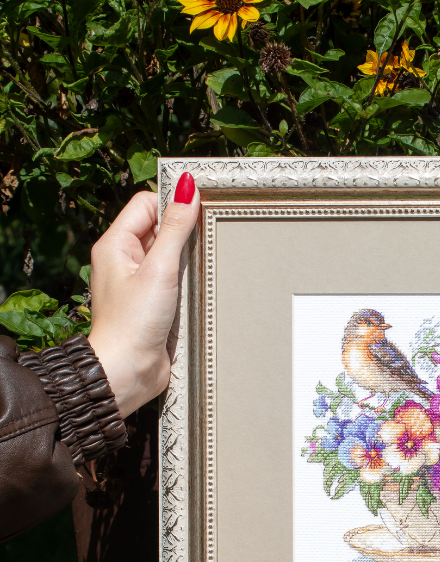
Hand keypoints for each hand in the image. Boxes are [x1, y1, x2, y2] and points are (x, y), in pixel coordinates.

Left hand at [88, 173, 199, 418]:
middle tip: (203, 240)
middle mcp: (124, 260)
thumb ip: (175, 228)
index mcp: (115, 244)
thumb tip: (187, 189)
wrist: (127, 372)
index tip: (199, 207)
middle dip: (183, 231)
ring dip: (187, 259)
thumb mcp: (159, 269)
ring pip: (170, 254)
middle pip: (160, 227)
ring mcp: (139, 282)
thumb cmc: (133, 323)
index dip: (171, 201)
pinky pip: (175, 278)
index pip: (146, 203)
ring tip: (196, 271)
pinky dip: (188, 280)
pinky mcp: (153, 302)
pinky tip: (197, 288)